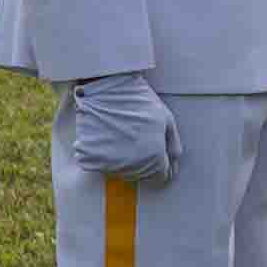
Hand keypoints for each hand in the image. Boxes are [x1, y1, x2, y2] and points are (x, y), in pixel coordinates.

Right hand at [64, 72, 181, 187]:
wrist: (106, 89)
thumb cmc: (140, 101)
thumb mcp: (166, 119)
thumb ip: (173, 145)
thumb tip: (174, 166)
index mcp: (154, 156)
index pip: (161, 176)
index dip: (163, 168)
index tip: (160, 159)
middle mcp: (133, 164)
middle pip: (142, 176)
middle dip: (146, 165)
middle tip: (142, 143)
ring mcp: (111, 163)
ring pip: (123, 173)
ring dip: (128, 162)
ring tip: (127, 139)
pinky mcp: (92, 159)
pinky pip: (103, 167)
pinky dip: (108, 158)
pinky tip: (112, 140)